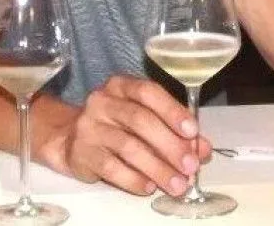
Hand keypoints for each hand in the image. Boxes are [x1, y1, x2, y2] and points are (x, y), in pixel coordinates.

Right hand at [45, 76, 211, 195]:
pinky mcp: (81, 152)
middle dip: (169, 144)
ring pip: (128, 147)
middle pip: (139, 120)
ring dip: (157, 168)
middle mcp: (103, 101)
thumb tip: (203, 148)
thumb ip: (174, 130)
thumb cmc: (116, 125)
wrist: (70, 138)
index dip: (172, 110)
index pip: (148, 92)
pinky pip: (111, 168)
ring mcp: (89, 126)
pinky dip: (134, 179)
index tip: (193, 131)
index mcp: (121, 86)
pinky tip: (149, 187)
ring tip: (177, 184)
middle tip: (190, 166)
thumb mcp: (144, 118)